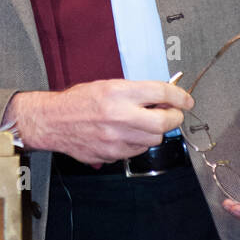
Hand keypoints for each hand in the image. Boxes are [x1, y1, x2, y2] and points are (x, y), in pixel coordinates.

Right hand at [2, 79, 194, 164]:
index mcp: (118, 92)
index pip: (161, 92)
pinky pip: (138, 151)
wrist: (53, 121)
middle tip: (173, 114)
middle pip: (164, 122)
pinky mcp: (112, 154)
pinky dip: (139, 143)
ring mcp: (115, 138)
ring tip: (145, 123)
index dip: (180, 96)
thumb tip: (164, 96)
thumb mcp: (108, 85)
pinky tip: (129, 134)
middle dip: (174, 117)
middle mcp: (118, 115)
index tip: (186, 100)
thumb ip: (136, 91)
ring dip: (156, 132)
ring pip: (154, 140)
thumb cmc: (79, 101)